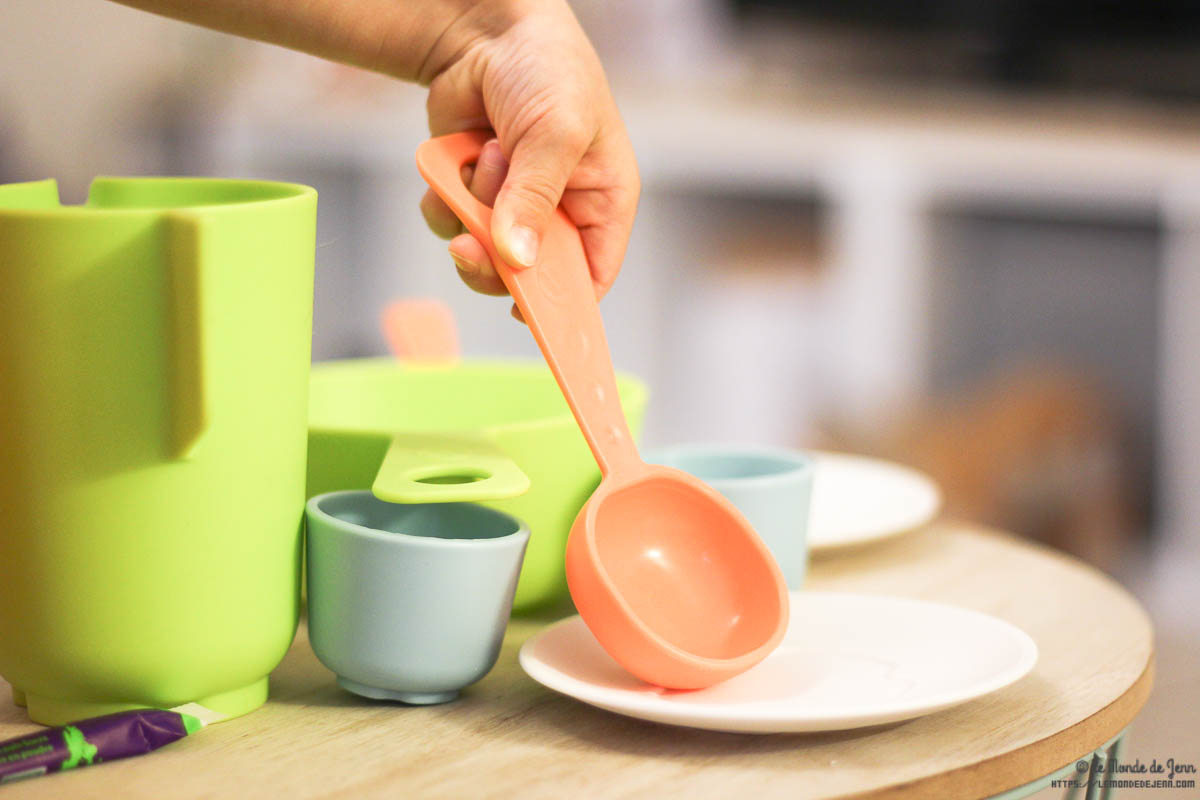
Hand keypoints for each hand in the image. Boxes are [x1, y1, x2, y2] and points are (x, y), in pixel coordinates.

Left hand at [417, 0, 638, 312]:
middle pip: (527, 277)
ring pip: (481, 252)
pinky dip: (443, 196)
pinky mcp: (471, 192)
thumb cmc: (548, 69)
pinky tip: (459, 156)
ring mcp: (512, 205)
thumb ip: (535, 198)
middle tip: (471, 246)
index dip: (564, 307)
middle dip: (495, 261)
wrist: (487, 27)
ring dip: (470, 210)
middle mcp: (558, 211)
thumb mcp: (556, 133)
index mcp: (602, 202)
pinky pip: (447, 223)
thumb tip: (517, 259)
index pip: (591, 276)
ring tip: (487, 155)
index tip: (532, 323)